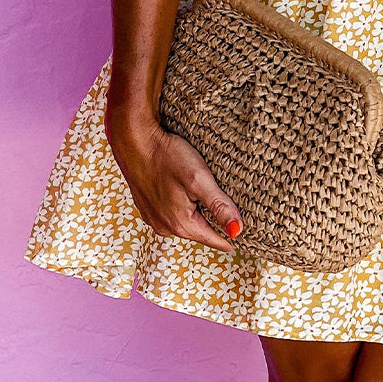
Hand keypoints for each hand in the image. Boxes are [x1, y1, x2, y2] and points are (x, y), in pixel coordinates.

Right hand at [105, 112, 242, 252]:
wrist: (134, 141)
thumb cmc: (166, 156)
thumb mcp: (199, 179)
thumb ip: (219, 206)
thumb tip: (237, 231)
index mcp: (180, 224)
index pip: (215, 240)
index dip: (233, 233)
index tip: (248, 229)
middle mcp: (165, 227)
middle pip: (202, 231)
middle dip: (216, 221)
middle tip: (233, 205)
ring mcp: (155, 218)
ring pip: (188, 222)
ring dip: (200, 212)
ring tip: (210, 195)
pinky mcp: (149, 208)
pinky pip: (174, 213)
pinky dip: (185, 205)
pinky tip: (187, 190)